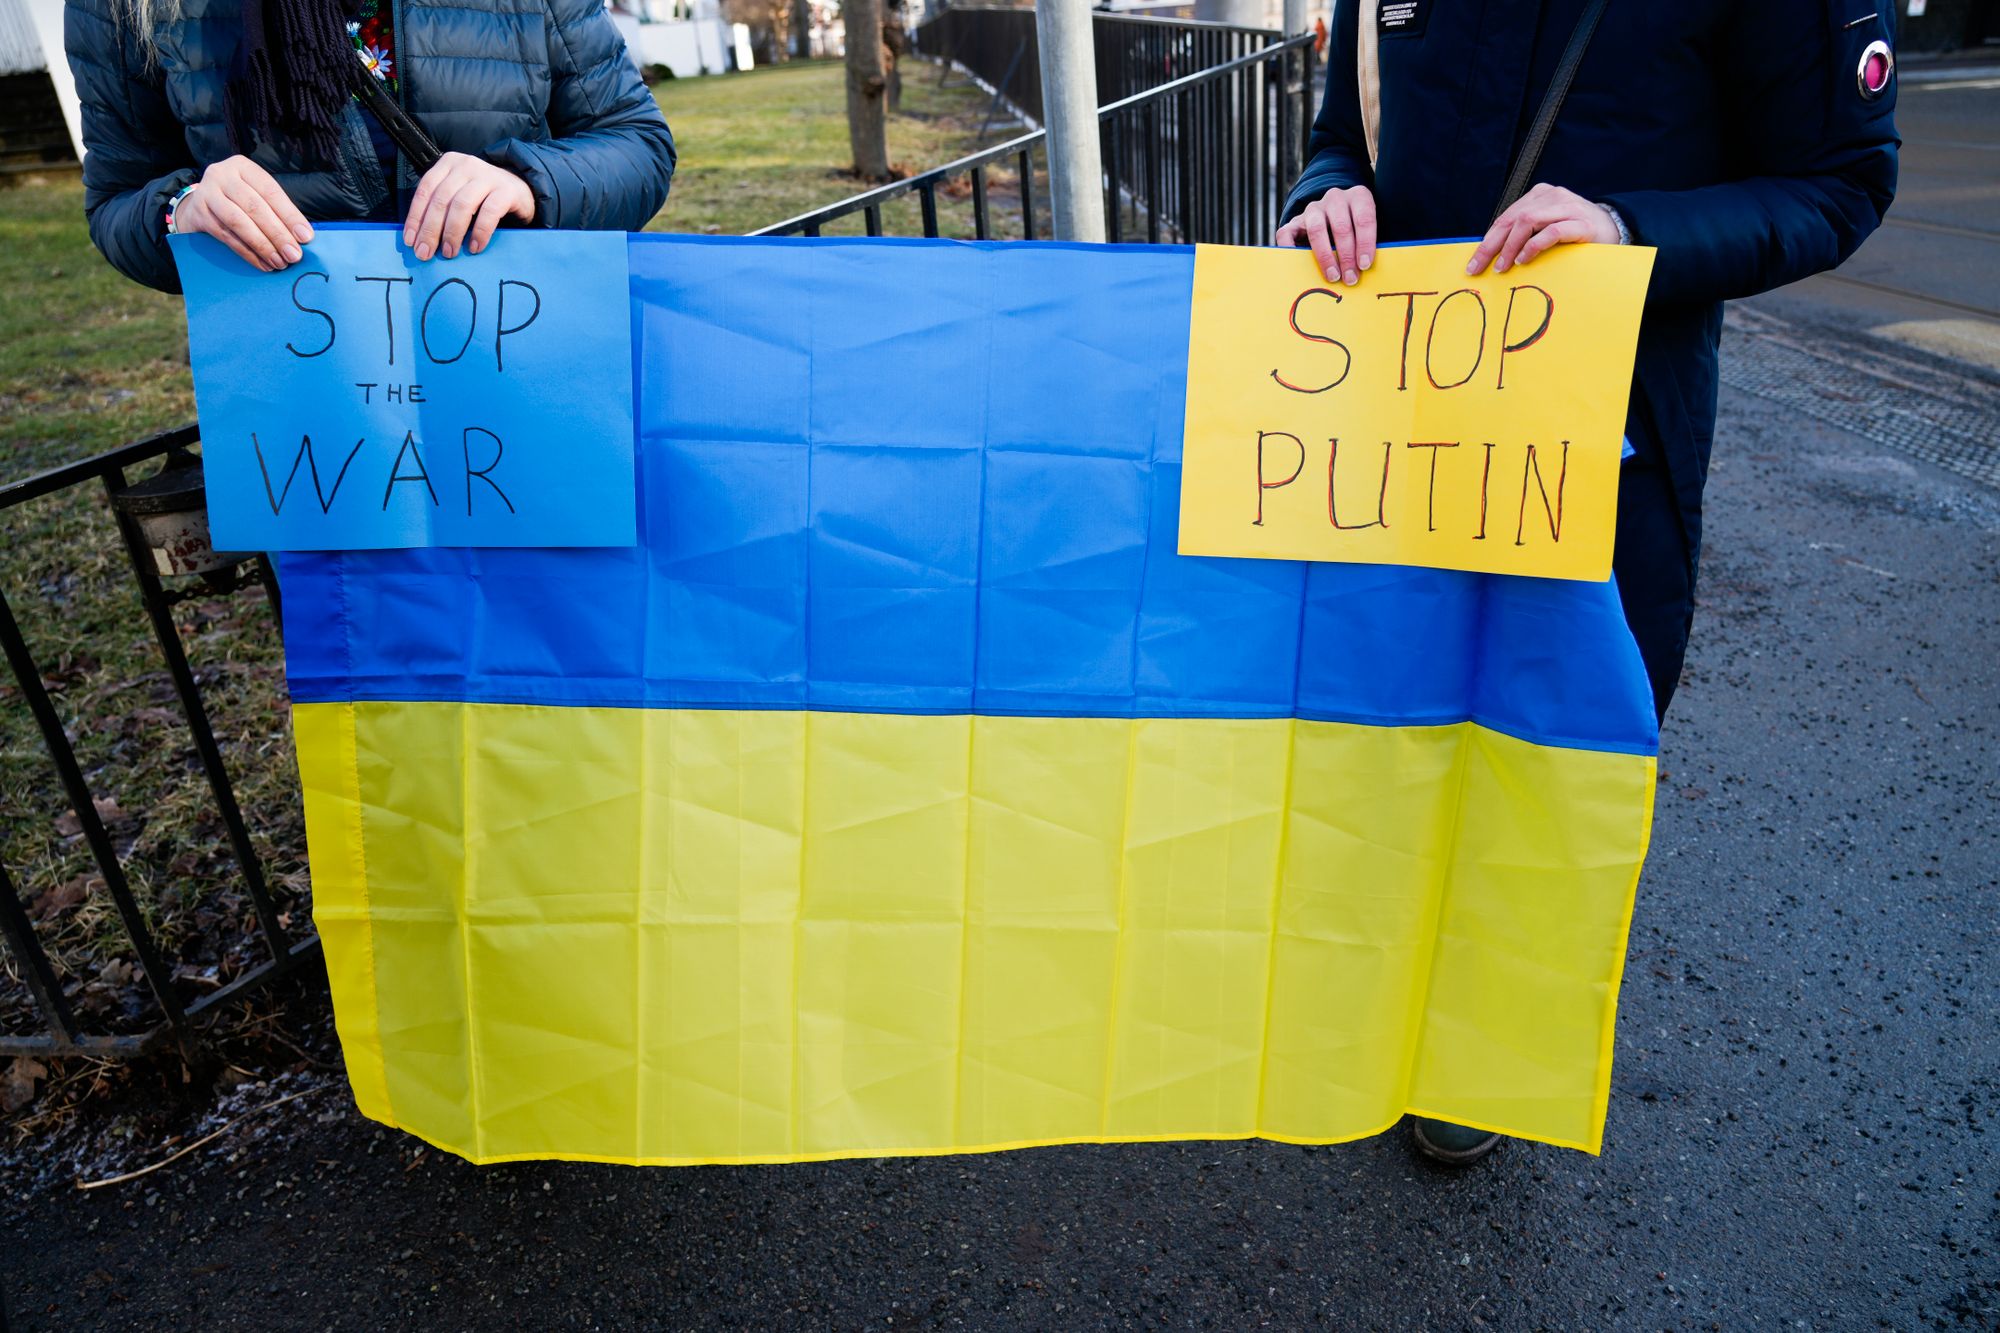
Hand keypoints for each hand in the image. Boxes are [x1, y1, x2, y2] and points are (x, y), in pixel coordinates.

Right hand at [171, 156, 313, 271]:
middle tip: (294, 255)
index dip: (290, 215)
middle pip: (255, 207)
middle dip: (278, 234)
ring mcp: (207, 193)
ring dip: (262, 246)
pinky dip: (247, 252)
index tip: (306, 237)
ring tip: (279, 262)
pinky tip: (262, 263)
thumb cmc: (237, 201)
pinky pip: (226, 236)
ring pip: (239, 222)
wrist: (198, 205)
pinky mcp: (198, 213)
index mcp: (242, 167)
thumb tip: (302, 236)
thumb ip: (276, 210)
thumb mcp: (255, 195)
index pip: (270, 191)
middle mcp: (222, 175)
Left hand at [403, 153, 535, 259]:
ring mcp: (487, 176)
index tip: (411, 242)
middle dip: (431, 230)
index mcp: (448, 164)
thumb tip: (419, 238)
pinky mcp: (506, 190)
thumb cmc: (484, 196)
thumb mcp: (458, 193)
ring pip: (462, 205)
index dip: (416, 217)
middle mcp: (466, 166)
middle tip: (426, 253)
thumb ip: (441, 207)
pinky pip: (489, 212)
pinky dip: (479, 232)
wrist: (521, 190)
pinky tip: (474, 247)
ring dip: (453, 233)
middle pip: (441, 199)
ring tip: (450, 252)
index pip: (425, 190)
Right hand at [1273, 185, 1376, 286]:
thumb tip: (1365, 270)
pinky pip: (1287, 234)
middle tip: (1350, 278)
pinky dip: (1290, 250)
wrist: (1332, 221)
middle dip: (1346, 256)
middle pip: (1341, 226)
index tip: (1365, 265)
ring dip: (1325, 256)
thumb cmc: (1356, 231)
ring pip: (1317, 229)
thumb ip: (1367, 245)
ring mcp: (1313, 209)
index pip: (1364, 218)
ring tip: (1332, 276)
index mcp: (1358, 197)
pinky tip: (1300, 266)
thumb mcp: (1367, 231)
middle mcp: (1335, 199)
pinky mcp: (1294, 221)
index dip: (1365, 243)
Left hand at [1467, 183, 1619, 275]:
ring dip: (1511, 246)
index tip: (1474, 263)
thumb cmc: (1573, 232)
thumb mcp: (1545, 227)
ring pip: (1529, 222)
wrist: (1613, 228)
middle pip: (1514, 219)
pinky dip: (1534, 246)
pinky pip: (1551, 231)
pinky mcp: (1581, 223)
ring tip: (1503, 266)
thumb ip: (1523, 233)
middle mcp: (1552, 196)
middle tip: (1480, 268)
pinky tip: (1524, 259)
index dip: (1488, 240)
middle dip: (1492, 245)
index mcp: (1540, 195)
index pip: (1507, 217)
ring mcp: (1567, 207)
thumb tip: (1490, 254)